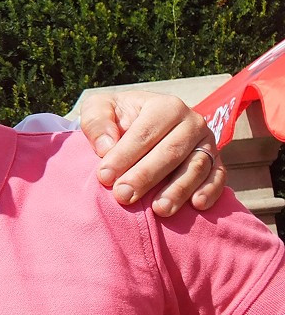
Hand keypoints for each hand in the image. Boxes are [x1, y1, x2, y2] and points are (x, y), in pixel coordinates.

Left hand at [79, 91, 225, 216]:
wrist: (138, 125)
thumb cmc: (116, 118)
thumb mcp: (98, 109)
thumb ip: (97, 122)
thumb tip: (105, 147)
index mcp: (164, 105)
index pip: (144, 133)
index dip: (124, 155)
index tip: (104, 176)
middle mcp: (191, 122)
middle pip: (170, 152)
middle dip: (145, 176)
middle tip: (123, 196)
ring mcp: (207, 143)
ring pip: (195, 167)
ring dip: (177, 190)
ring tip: (159, 209)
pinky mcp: (216, 163)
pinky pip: (218, 177)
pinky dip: (210, 191)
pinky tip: (197, 205)